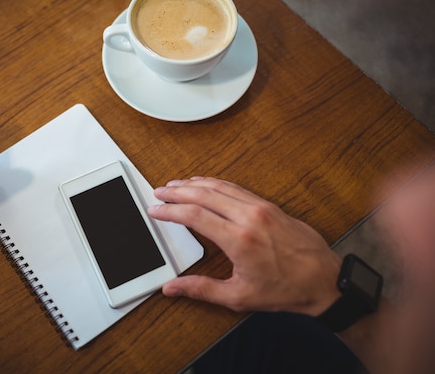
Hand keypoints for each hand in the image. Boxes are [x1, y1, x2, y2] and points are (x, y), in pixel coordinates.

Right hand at [148, 177, 340, 315]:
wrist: (324, 281)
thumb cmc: (287, 290)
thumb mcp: (239, 297)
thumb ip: (201, 289)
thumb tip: (172, 288)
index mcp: (239, 240)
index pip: (194, 215)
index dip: (170, 211)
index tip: (155, 210)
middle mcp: (249, 218)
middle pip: (204, 194)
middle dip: (177, 192)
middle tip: (159, 192)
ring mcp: (261, 208)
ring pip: (220, 186)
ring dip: (194, 184)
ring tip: (175, 185)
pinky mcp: (269, 206)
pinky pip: (236, 188)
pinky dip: (215, 183)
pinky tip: (205, 184)